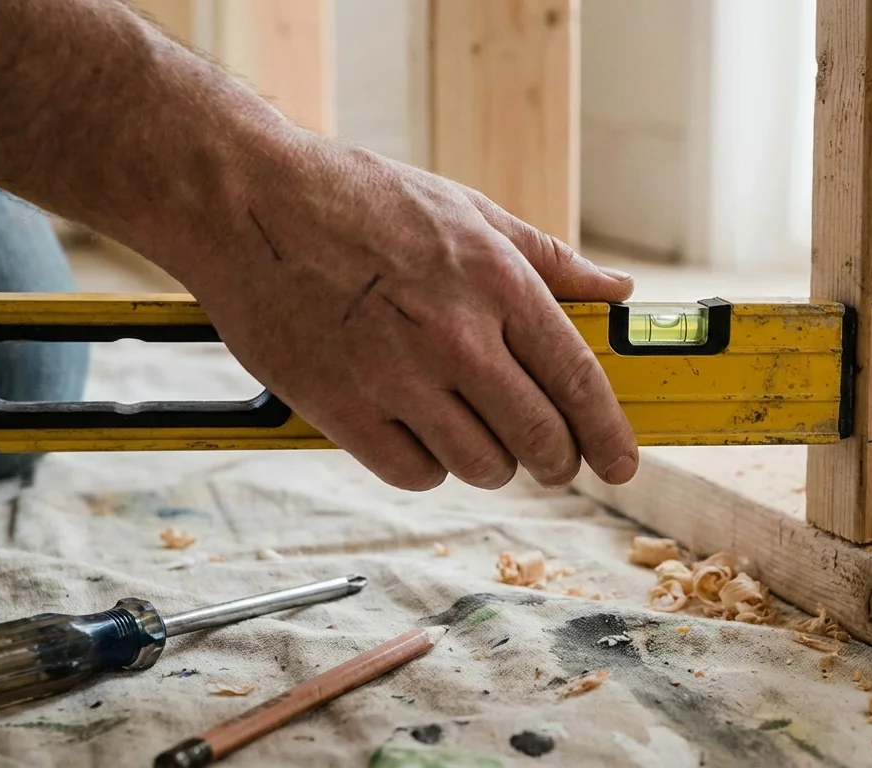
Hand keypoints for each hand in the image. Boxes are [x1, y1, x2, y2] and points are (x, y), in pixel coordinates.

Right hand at [183, 136, 638, 490]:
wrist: (249, 202)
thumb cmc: (361, 200)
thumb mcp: (468, 211)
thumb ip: (549, 259)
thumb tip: (616, 290)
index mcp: (496, 280)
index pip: (578, 378)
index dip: (608, 432)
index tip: (622, 462)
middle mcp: (454, 334)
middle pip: (539, 438)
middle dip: (559, 461)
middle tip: (554, 460)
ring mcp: (396, 377)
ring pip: (482, 466)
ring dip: (490, 463)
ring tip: (475, 433)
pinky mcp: (341, 408)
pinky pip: (414, 474)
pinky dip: (426, 466)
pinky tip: (418, 433)